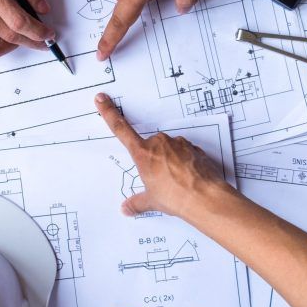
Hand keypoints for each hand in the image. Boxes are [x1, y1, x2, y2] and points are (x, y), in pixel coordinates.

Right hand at [95, 93, 231, 217]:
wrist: (204, 197)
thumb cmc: (175, 197)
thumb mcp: (152, 201)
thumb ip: (137, 202)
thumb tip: (126, 208)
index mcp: (143, 153)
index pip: (120, 129)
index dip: (108, 113)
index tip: (101, 99)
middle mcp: (159, 143)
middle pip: (150, 147)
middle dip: (153, 160)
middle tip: (159, 179)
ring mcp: (178, 144)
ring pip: (169, 150)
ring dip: (170, 161)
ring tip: (176, 181)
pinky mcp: (194, 148)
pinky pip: (185, 153)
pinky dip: (184, 163)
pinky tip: (187, 177)